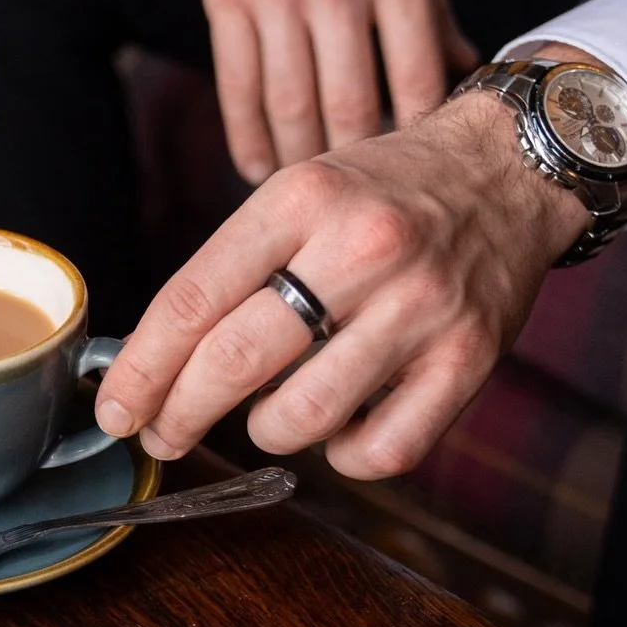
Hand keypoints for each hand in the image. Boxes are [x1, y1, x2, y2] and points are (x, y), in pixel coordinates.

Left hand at [93, 87, 590, 479]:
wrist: (509, 170)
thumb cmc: (383, 193)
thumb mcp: (298, 192)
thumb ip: (233, 268)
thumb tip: (154, 362)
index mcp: (300, 200)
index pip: (192, 300)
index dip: (141, 370)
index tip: (118, 409)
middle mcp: (361, 248)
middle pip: (235, 362)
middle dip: (180, 414)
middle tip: (162, 435)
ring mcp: (420, 306)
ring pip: (304, 416)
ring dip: (266, 433)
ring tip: (266, 418)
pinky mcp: (469, 358)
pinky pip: (384, 449)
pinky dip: (346, 457)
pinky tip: (339, 431)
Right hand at [140, 0, 475, 183]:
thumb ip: (430, 0)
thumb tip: (466, 69)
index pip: (416, 73)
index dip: (417, 136)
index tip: (419, 175)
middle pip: (349, 104)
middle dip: (357, 165)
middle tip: (363, 206)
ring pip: (289, 106)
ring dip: (299, 161)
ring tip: (311, 193)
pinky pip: (237, 87)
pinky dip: (247, 138)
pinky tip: (258, 168)